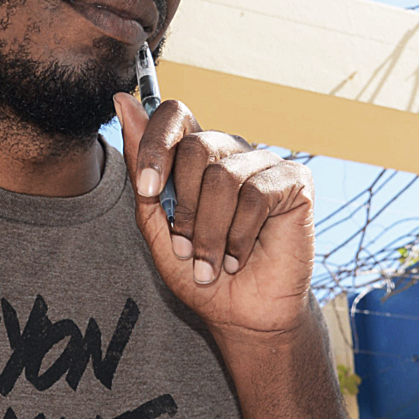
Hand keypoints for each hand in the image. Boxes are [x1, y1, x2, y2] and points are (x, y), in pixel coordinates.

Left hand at [113, 92, 314, 341]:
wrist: (243, 316)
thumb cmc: (200, 273)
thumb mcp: (158, 229)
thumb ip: (141, 172)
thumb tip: (123, 102)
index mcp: (196, 158)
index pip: (175, 115)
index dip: (156, 145)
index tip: (148, 190)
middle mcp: (231, 153)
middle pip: (197, 147)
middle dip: (185, 208)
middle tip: (187, 248)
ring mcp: (264, 164)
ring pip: (224, 177)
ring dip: (210, 233)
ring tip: (212, 263)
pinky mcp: (295, 181)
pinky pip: (257, 194)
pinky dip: (240, 236)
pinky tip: (240, 258)